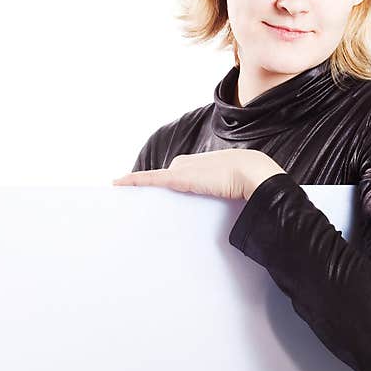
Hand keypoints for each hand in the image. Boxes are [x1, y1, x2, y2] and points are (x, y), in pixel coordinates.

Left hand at [112, 149, 285, 200]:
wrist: (253, 173)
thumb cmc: (248, 183)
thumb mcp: (231, 189)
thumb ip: (222, 196)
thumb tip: (224, 207)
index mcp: (196, 165)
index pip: (172, 176)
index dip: (157, 184)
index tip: (145, 192)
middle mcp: (185, 164)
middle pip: (159, 180)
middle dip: (144, 188)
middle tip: (126, 199)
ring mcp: (181, 170)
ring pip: (153, 181)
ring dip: (137, 187)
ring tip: (119, 193)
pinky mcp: (179, 178)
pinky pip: (149, 180)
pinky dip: (133, 182)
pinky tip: (118, 185)